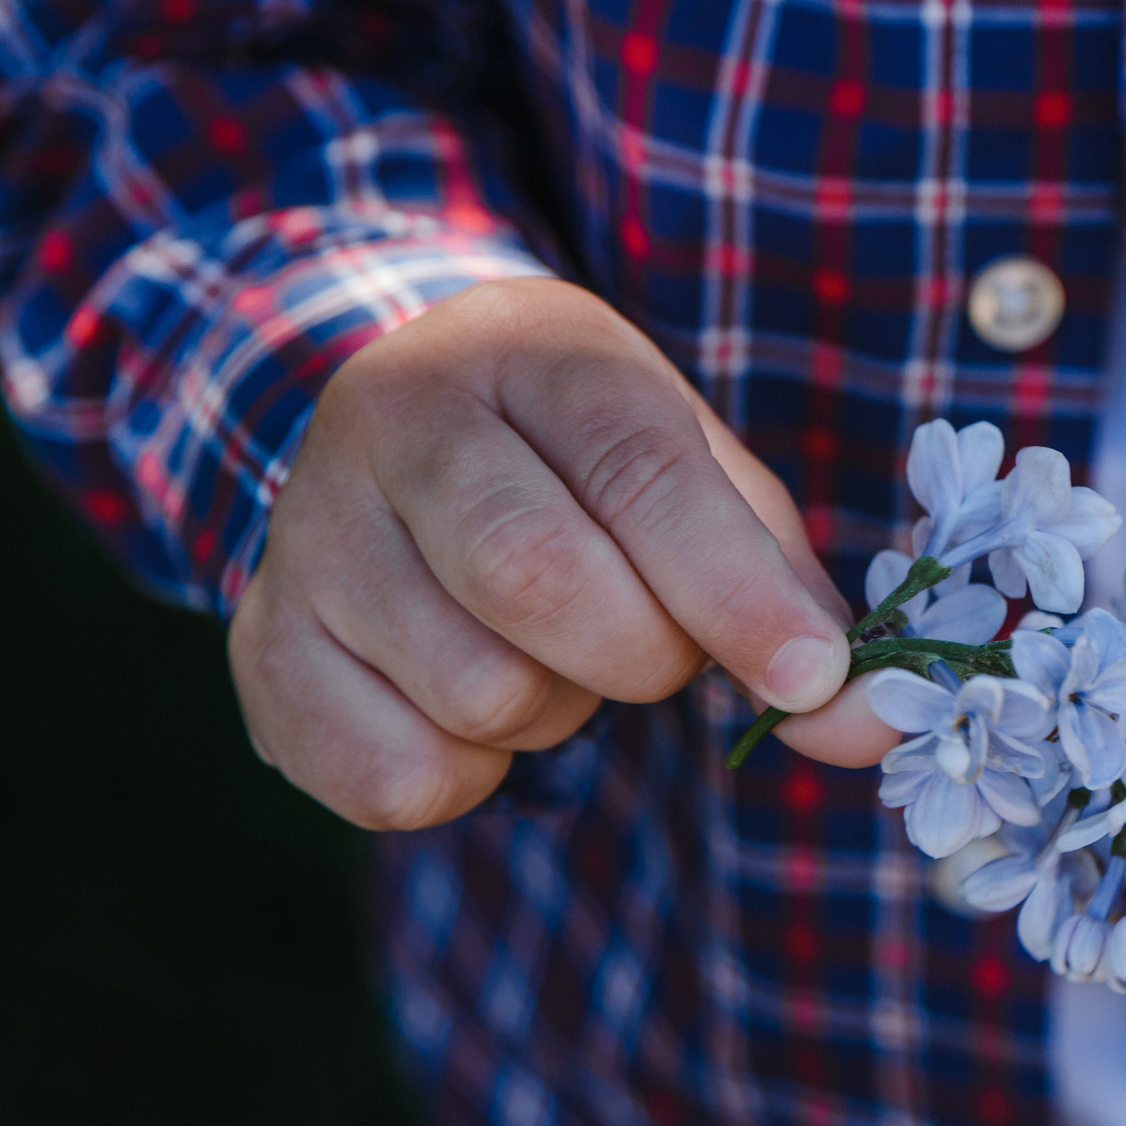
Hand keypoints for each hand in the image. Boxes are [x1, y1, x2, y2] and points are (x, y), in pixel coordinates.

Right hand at [230, 276, 896, 828]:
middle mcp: (395, 415)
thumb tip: (864, 727)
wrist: (410, 438)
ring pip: (473, 691)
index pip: (638, 471)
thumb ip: (794, 600)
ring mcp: (308, 528)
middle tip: (650, 648)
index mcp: (535, 349)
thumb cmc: (595, 474)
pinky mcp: (261, 644)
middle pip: (535, 578)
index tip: (811, 679)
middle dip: (637, 654)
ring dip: (553, 714)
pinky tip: (463, 701)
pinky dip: (468, 775)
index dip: (734, 591)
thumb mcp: (708, 488)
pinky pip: (394, 775)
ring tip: (544, 651)